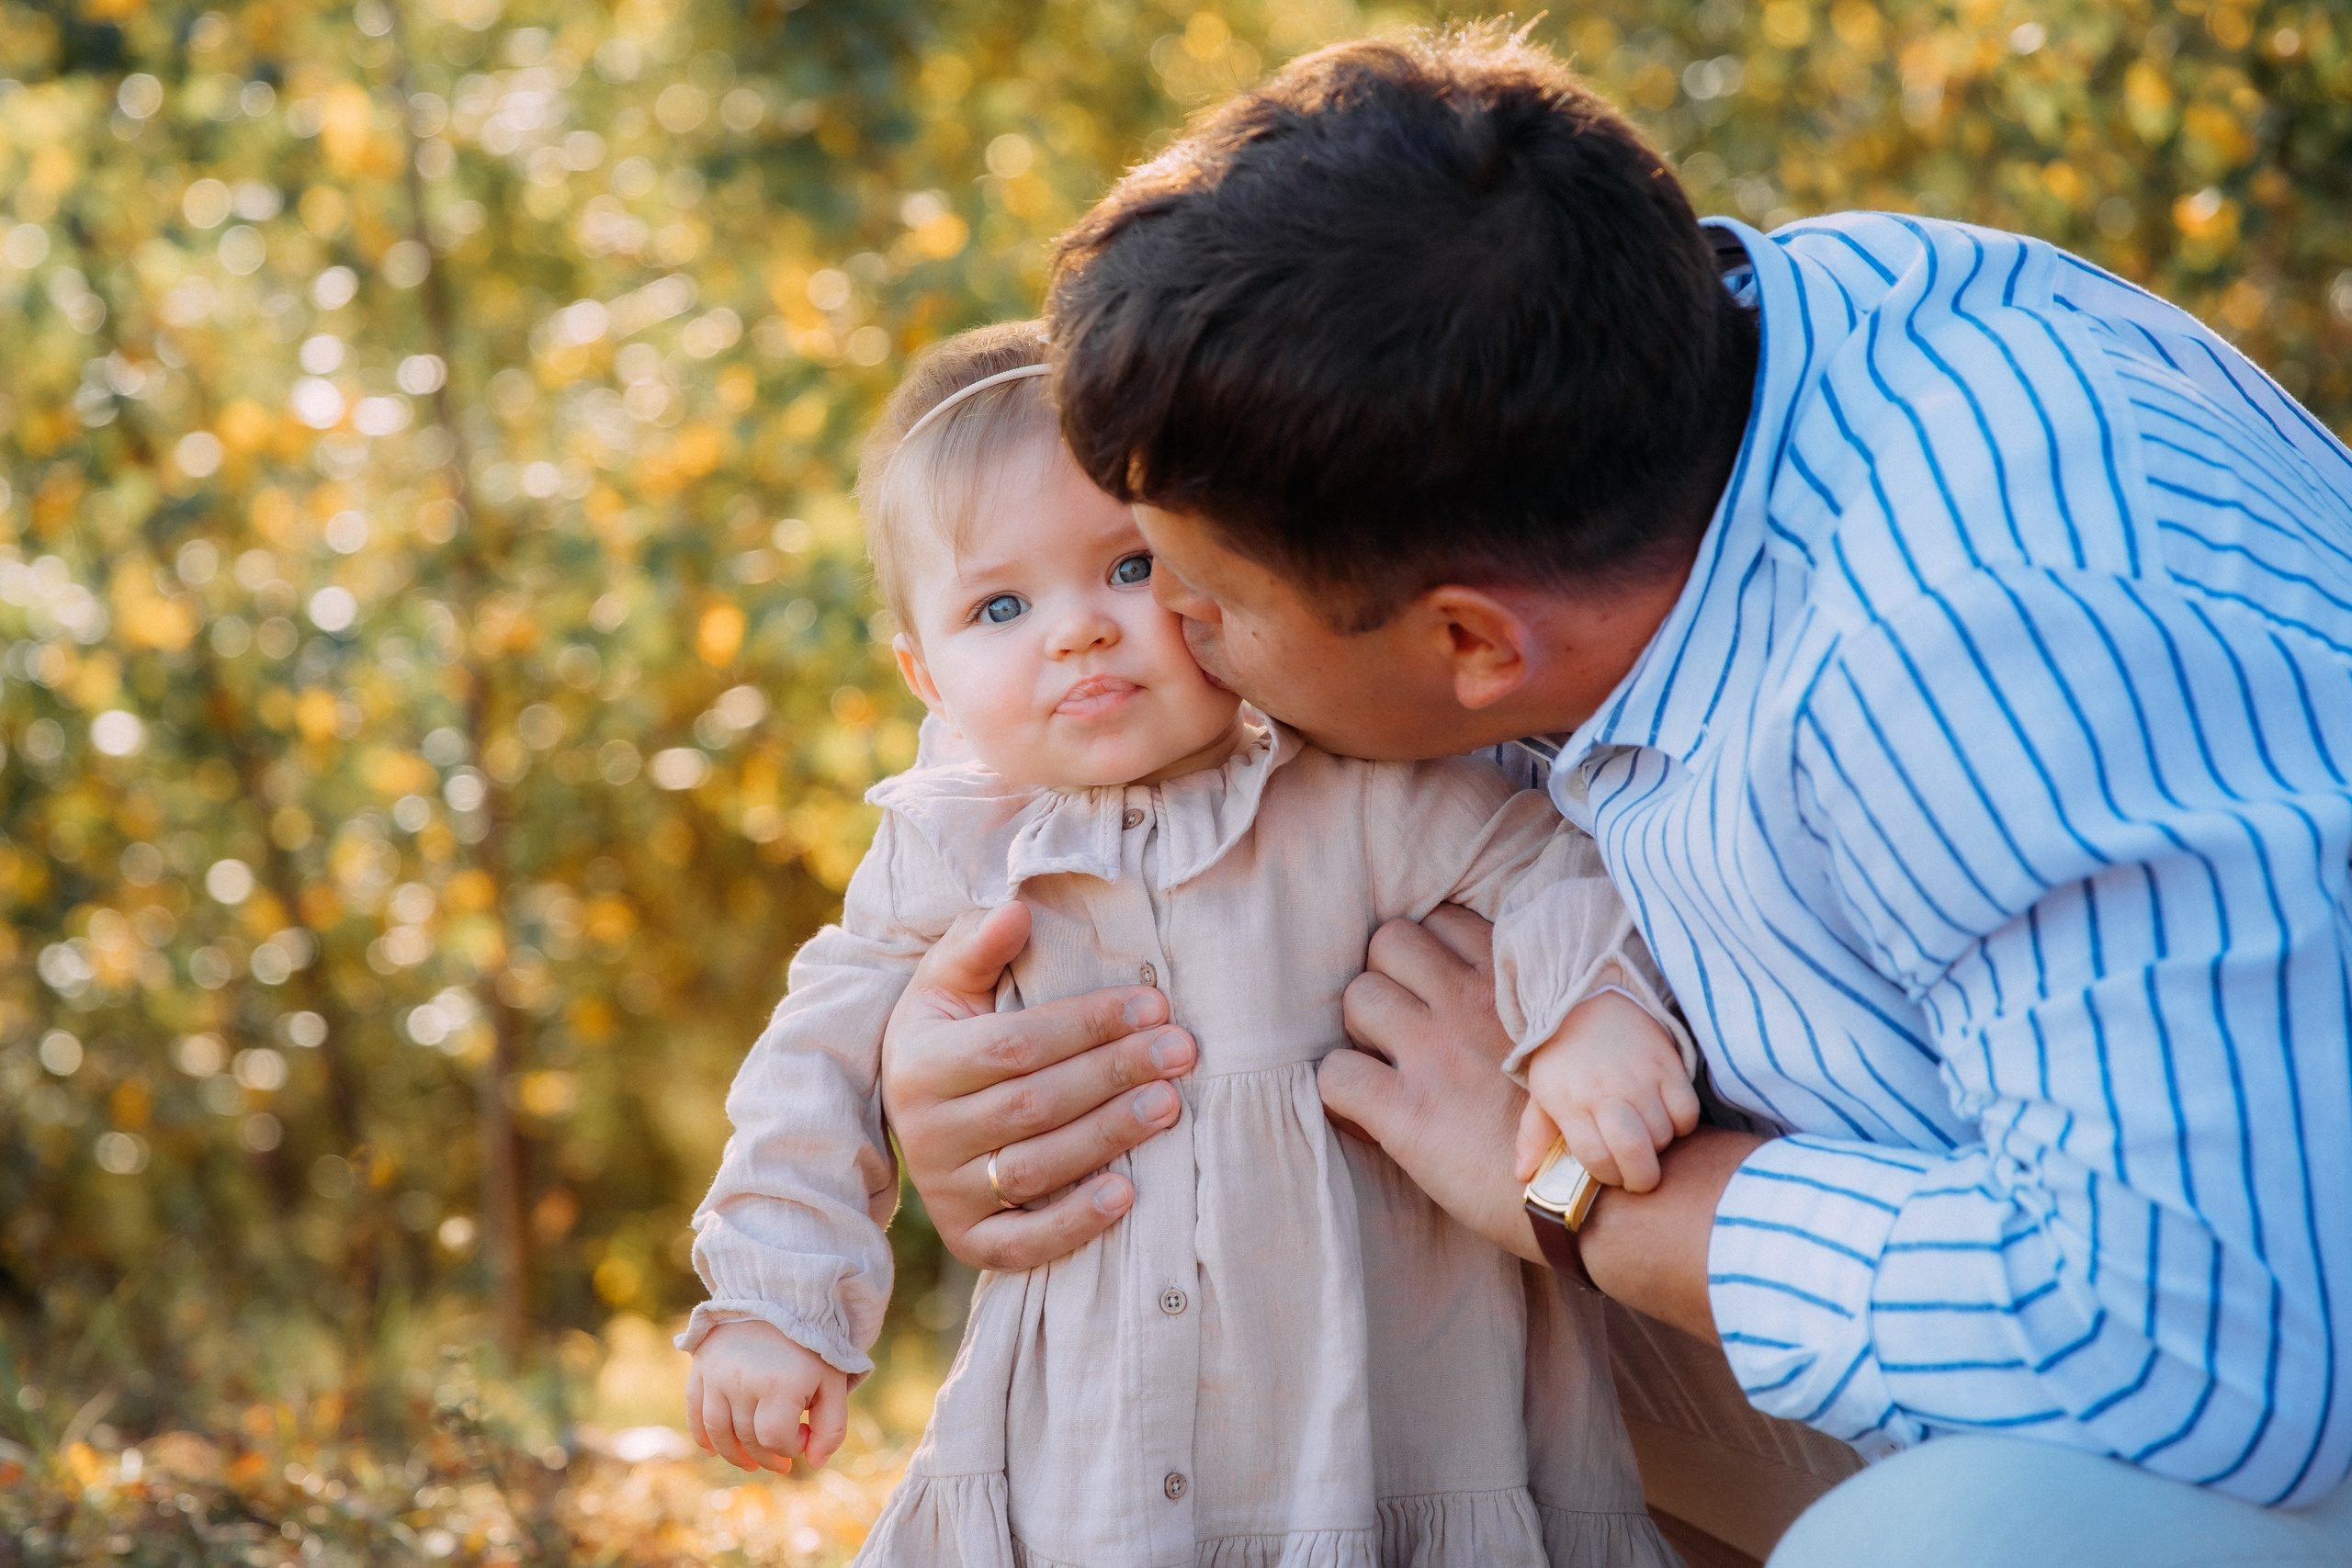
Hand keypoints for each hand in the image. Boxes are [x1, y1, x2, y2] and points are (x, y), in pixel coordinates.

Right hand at [686, 1320, 849, 1474]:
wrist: (779, 1298)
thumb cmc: (811, 1345)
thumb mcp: (832, 1381)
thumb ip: (831, 1427)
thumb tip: (813, 1464)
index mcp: (779, 1384)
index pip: (775, 1439)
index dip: (791, 1448)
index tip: (804, 1432)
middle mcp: (742, 1380)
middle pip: (747, 1439)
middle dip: (768, 1456)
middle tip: (783, 1457)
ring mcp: (717, 1374)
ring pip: (718, 1432)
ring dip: (733, 1455)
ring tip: (751, 1463)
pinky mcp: (701, 1368)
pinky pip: (695, 1412)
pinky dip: (703, 1436)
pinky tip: (716, 1449)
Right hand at [881, 901, 1196, 1272]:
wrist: (911, 1107)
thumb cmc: (948, 1030)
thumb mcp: (947, 981)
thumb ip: (977, 944)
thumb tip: (1016, 910)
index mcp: (921, 1064)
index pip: (1014, 1045)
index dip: (1087, 1024)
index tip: (1153, 1003)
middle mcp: (926, 1133)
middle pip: (1033, 1105)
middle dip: (1114, 1074)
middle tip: (1181, 1051)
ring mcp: (946, 1192)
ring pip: (1036, 1168)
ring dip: (1109, 1136)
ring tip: (1169, 1104)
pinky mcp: (967, 1238)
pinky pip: (1020, 1244)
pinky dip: (1073, 1224)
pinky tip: (1126, 1195)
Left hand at [1318, 906, 1762, 1340]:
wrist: (1604, 1196)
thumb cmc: (1596, 1120)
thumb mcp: (1572, 1034)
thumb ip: (1527, 1003)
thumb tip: (1496, 991)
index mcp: (1510, 984)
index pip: (1442, 919)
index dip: (1431, 952)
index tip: (1436, 988)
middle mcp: (1466, 1004)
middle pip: (1390, 941)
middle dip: (1388, 977)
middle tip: (1402, 1023)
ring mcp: (1433, 1054)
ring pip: (1357, 996)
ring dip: (1363, 1029)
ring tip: (1384, 1064)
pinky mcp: (1406, 1113)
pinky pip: (1335, 1075)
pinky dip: (1342, 1092)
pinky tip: (1366, 1114)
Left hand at [1513, 991, 1701, 1192]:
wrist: (1587, 1000)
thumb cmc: (1563, 1055)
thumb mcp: (1540, 1092)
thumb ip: (1533, 1136)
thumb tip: (1524, 1175)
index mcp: (1569, 1102)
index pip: (1596, 1158)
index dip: (1608, 1176)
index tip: (1611, 1174)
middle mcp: (1605, 1091)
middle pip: (1634, 1152)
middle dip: (1641, 1178)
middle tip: (1638, 1175)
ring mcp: (1639, 1077)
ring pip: (1663, 1135)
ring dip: (1658, 1145)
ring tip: (1645, 1134)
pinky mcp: (1667, 1065)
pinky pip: (1687, 1112)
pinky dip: (1681, 1123)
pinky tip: (1665, 1116)